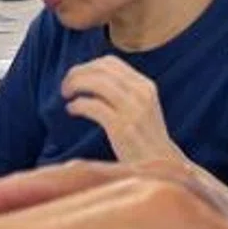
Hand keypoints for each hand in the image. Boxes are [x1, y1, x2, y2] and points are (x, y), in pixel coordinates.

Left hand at [60, 58, 181, 164]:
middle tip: (66, 87)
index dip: (87, 66)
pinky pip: (92, 106)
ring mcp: (133, 110)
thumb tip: (88, 77)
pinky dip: (77, 104)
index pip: (110, 62)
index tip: (76, 77)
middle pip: (100, 69)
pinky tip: (72, 110)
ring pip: (95, 82)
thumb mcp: (139, 108)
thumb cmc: (143, 138)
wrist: (161, 166)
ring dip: (75, 85)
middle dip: (77, 73)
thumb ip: (120, 91)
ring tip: (67, 96)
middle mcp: (141, 93)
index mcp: (145, 86)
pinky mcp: (122, 127)